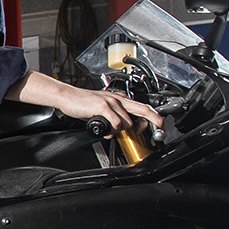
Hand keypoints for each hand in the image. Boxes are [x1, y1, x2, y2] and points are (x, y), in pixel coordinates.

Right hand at [9, 72, 161, 132]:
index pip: (141, 107)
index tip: (155, 126)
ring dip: (121, 130)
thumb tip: (121, 130)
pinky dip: (112, 130)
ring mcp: (112, 102)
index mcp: (120, 99)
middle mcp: (119, 99)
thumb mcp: (103, 109)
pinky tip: (105, 130)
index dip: (151, 117)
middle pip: (144, 109)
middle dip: (155, 119)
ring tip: (110, 131)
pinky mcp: (103, 107)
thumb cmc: (83, 103)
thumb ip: (114, 117)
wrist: (68, 97)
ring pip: (128, 122)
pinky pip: (116, 123)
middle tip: (160, 127)